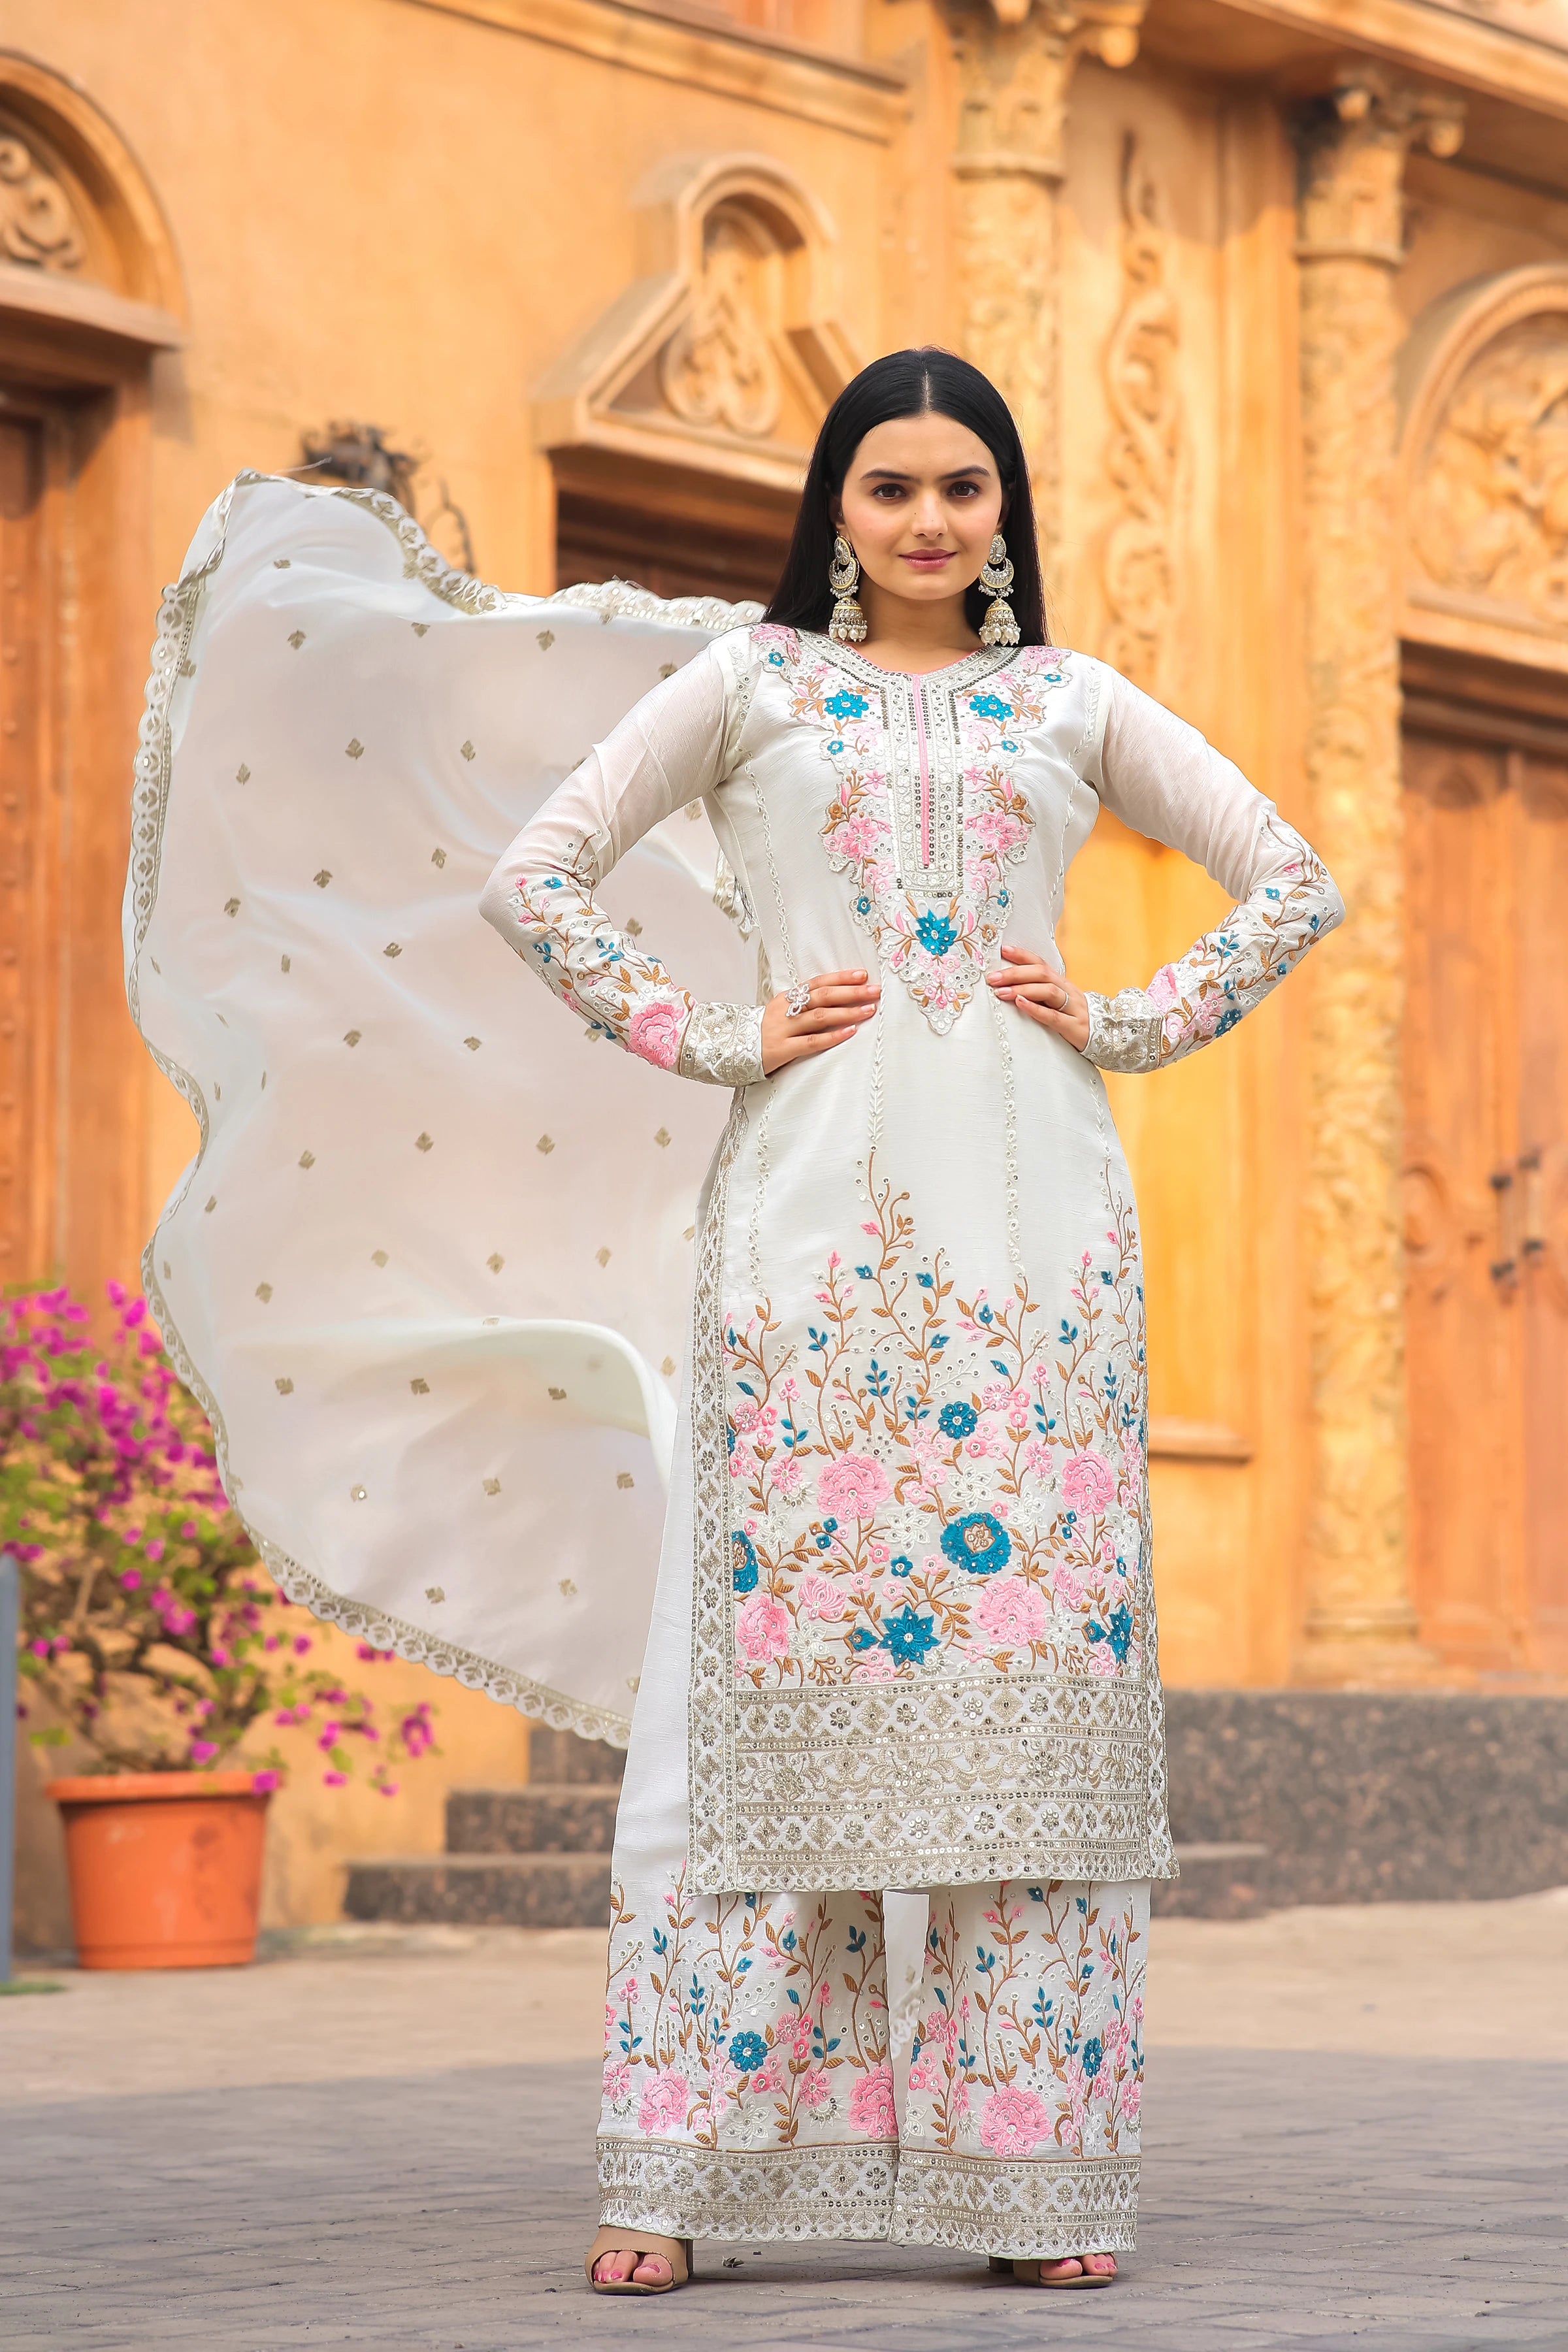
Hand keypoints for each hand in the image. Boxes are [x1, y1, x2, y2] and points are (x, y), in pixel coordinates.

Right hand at [761, 969, 879, 1074]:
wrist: (731, 1050)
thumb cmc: (764, 1032)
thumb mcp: (781, 1013)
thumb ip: (803, 1005)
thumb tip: (837, 997)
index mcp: (786, 998)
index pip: (817, 983)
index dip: (840, 977)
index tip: (862, 975)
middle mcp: (785, 1010)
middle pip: (823, 996)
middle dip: (851, 992)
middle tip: (874, 991)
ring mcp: (783, 1029)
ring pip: (820, 1017)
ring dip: (847, 1012)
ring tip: (869, 1010)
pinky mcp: (782, 1050)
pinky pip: (811, 1042)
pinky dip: (833, 1036)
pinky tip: (850, 1032)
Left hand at [985, 943, 1090, 1050]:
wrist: (1108, 1036)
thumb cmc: (1073, 1019)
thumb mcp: (1058, 1002)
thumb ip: (1040, 993)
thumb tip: (1008, 984)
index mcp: (1063, 983)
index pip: (1041, 963)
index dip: (1022, 955)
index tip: (1002, 950)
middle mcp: (1069, 991)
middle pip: (1042, 974)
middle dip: (1015, 973)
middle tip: (993, 978)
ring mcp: (1074, 1008)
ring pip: (1048, 992)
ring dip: (1022, 989)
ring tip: (1001, 992)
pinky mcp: (1074, 1027)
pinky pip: (1053, 1017)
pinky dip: (1035, 1009)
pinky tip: (1020, 1004)